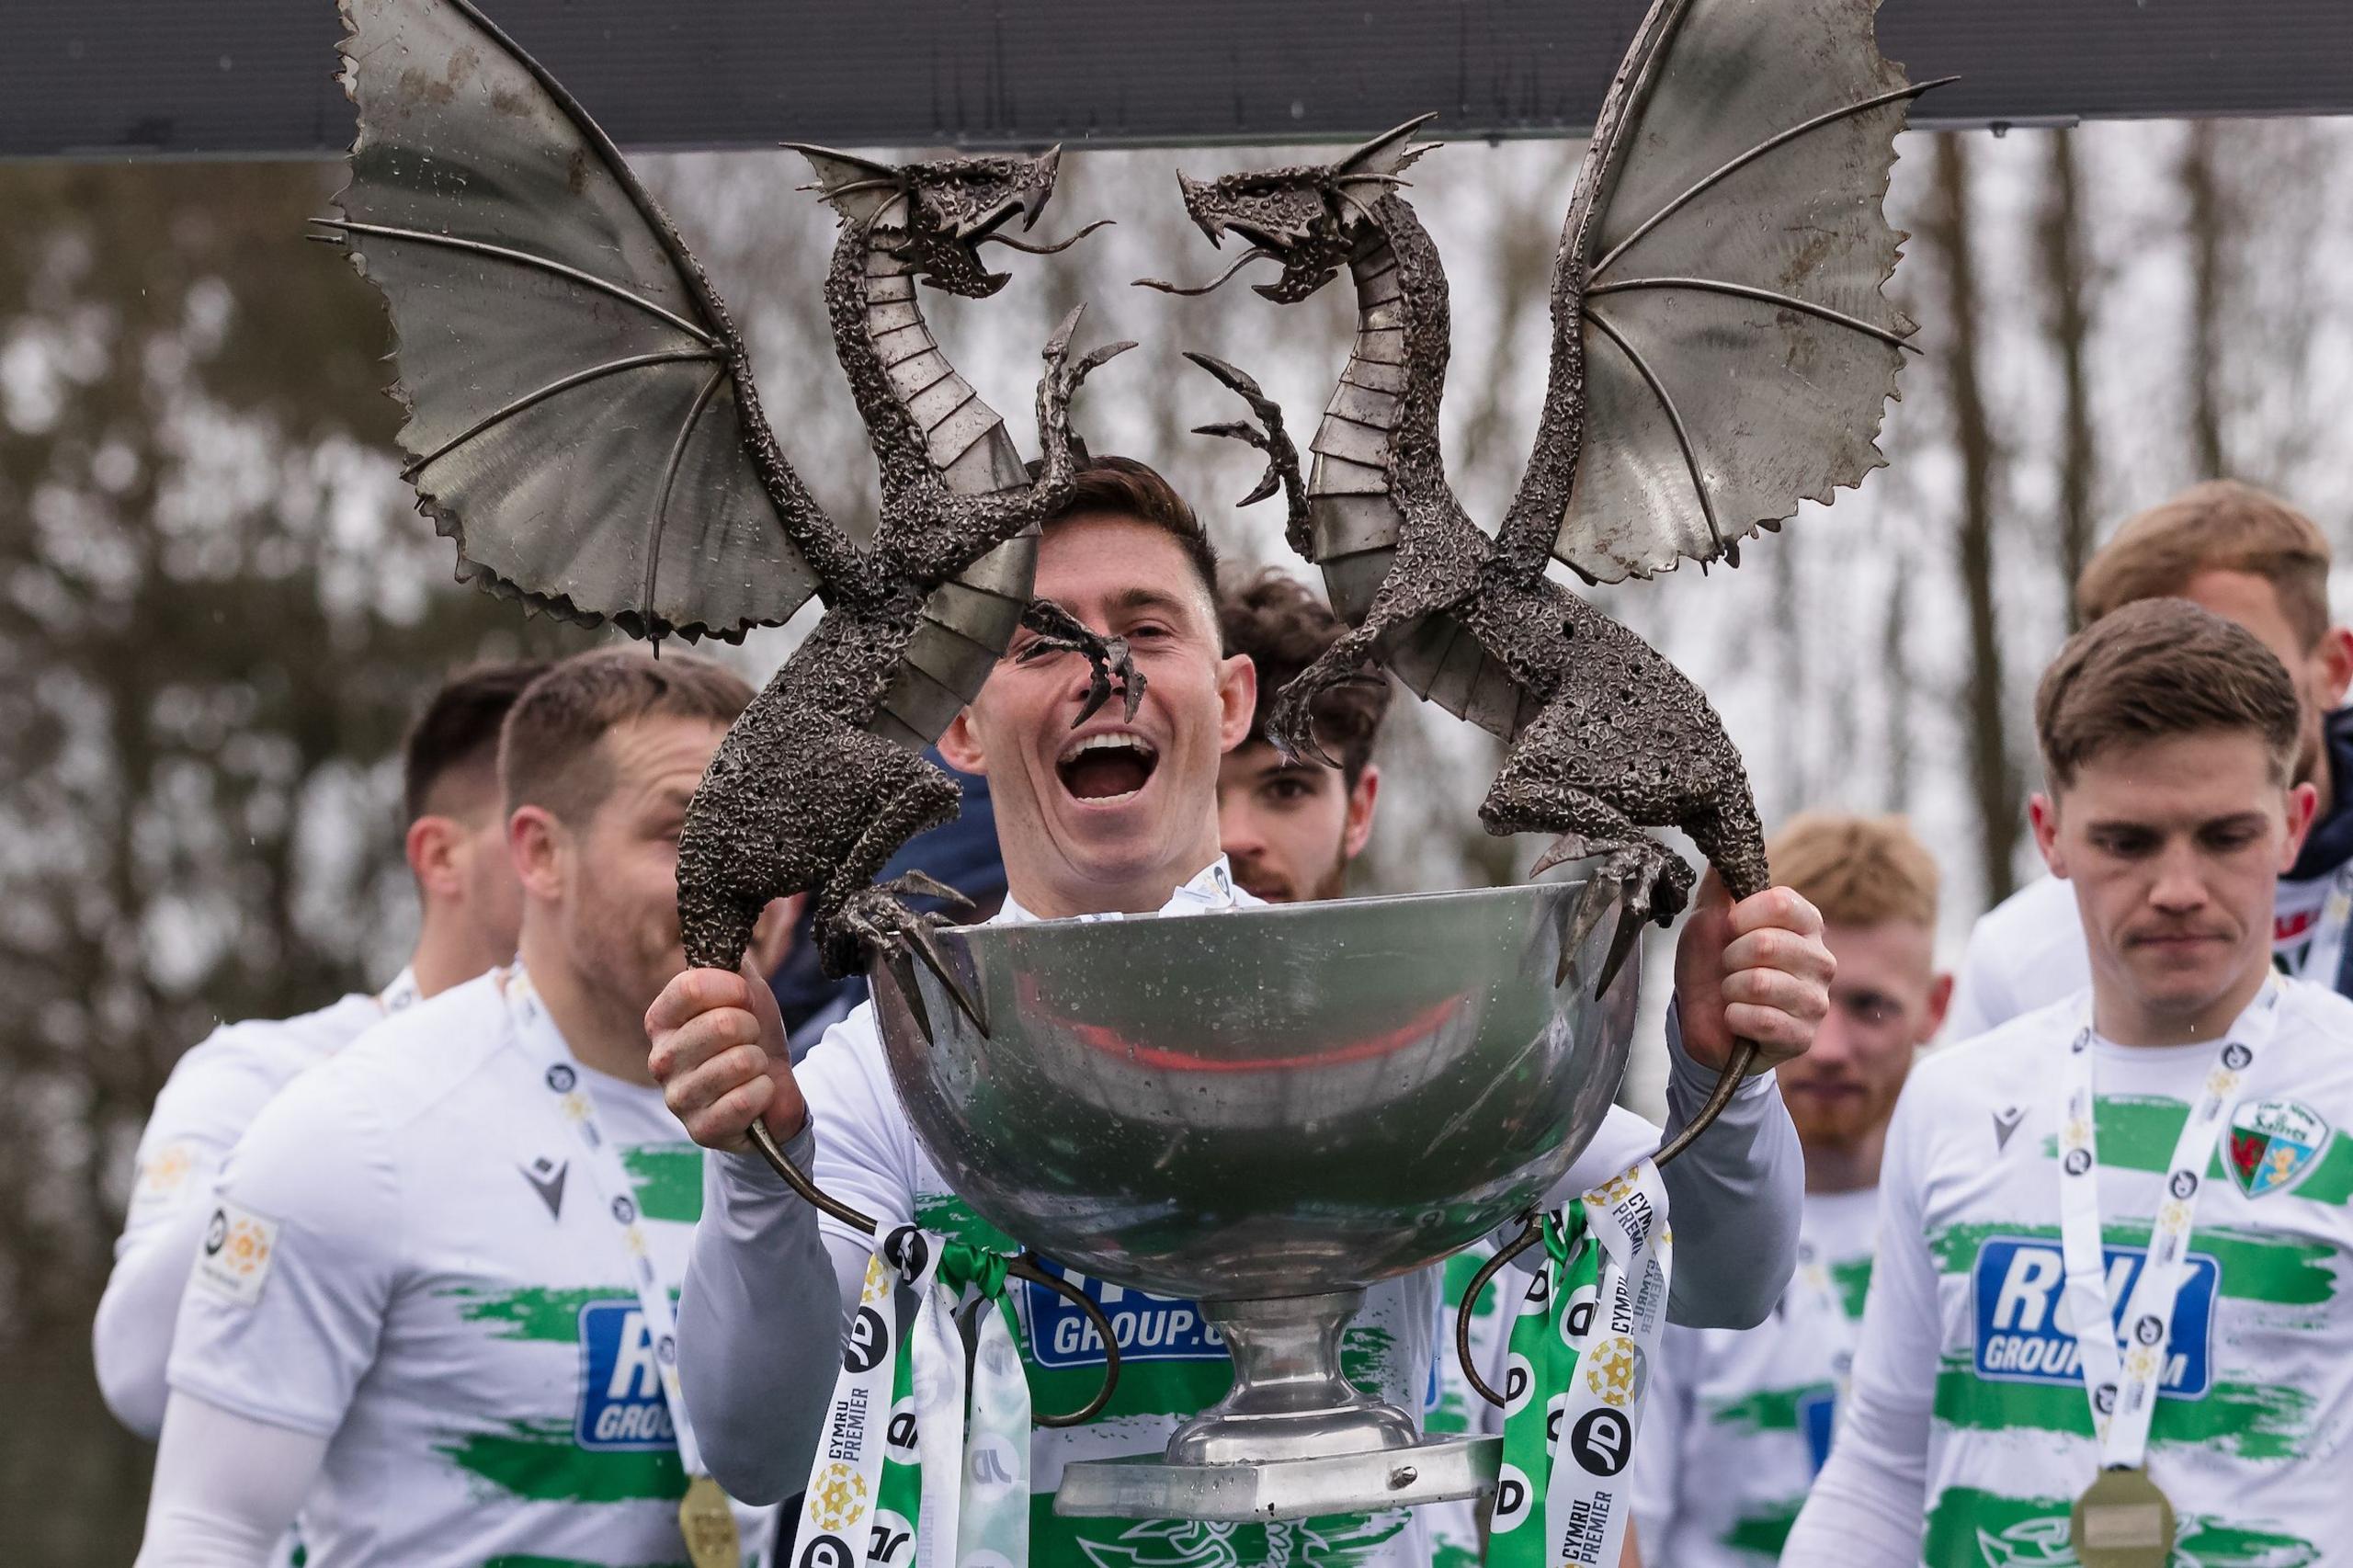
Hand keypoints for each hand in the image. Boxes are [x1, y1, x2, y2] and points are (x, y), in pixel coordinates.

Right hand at [646, 962, 806, 1151]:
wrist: (771, 1089)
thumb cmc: (751, 1037)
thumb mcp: (744, 990)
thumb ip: (729, 960)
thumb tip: (720, 925)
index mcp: (662, 1019)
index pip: (691, 986)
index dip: (732, 988)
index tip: (745, 997)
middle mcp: (660, 1058)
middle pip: (719, 1024)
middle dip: (752, 1028)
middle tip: (749, 1039)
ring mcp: (677, 1098)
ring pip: (738, 1062)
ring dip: (759, 1061)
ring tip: (752, 1067)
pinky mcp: (701, 1130)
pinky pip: (745, 1099)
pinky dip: (764, 1091)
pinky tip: (756, 1092)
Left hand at [1671, 872, 1831, 1072]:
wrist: (1701, 1021)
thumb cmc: (1710, 966)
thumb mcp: (1707, 920)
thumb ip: (1721, 885)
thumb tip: (1729, 845)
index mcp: (1804, 924)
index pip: (1781, 903)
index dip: (1742, 915)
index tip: (1728, 928)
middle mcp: (1820, 960)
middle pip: (1767, 943)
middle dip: (1729, 957)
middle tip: (1727, 967)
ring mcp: (1816, 1001)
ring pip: (1760, 984)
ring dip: (1730, 989)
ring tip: (1733, 993)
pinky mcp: (1803, 1036)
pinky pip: (1763, 1020)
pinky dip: (1735, 1018)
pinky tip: (1737, 1018)